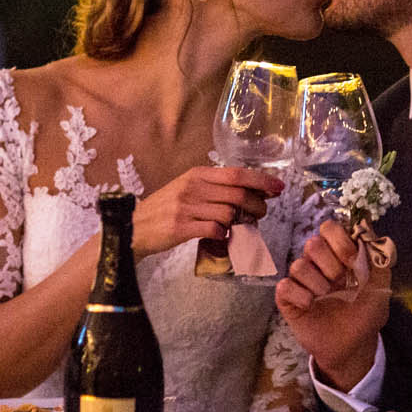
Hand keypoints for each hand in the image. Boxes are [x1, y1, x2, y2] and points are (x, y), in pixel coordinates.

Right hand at [130, 166, 282, 259]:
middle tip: (261, 214)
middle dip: (258, 206)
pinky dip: (224, 236)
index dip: (261, 180)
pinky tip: (222, 237)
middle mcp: (192, 187)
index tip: (278, 188)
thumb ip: (214, 188)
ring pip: (229, 214)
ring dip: (241, 223)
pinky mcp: (180, 228)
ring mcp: (185, 207)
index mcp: (197, 174)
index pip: (237, 174)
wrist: (132, 226)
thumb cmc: (165, 209)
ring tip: (239, 227)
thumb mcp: (187, 189)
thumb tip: (249, 191)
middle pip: (238, 194)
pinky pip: (214, 230)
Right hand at [275, 219, 389, 389]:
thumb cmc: (366, 313)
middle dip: (331, 264)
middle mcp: (317, 263)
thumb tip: (368, 223)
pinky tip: (311, 306)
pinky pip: (284, 286)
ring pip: (298, 265)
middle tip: (341, 282)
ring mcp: (302, 281)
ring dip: (318, 283)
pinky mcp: (288, 299)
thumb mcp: (381, 285)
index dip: (340, 241)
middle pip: (312, 243)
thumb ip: (378, 255)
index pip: (329, 228)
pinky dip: (300, 296)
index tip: (353, 260)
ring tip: (328, 296)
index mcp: (338, 254)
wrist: (354, 345)